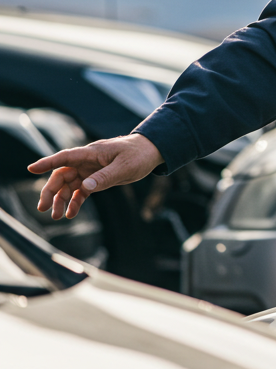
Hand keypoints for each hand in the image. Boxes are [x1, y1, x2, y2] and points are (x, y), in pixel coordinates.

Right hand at [29, 134, 163, 220]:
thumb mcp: (124, 167)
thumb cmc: (138, 154)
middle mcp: (87, 162)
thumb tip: (85, 187)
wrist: (152, 152)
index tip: (31, 169)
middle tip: (42, 208)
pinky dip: (75, 202)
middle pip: (62, 175)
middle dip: (50, 192)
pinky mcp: (97, 179)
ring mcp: (91, 171)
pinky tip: (71, 214)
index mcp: (91, 153)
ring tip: (57, 216)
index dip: (48, 163)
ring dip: (61, 201)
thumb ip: (105, 177)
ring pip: (69, 186)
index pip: (65, 157)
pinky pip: (81, 192)